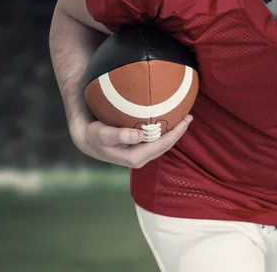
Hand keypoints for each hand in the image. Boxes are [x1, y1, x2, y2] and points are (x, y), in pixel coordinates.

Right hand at [71, 115, 192, 168]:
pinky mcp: (138, 149)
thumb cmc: (95, 135)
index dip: (175, 133)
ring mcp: (140, 155)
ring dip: (174, 132)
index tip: (185, 120)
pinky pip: (157, 141)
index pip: (162, 145)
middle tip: (189, 116)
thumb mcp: (103, 134)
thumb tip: (139, 135)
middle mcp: (140, 159)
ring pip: (162, 144)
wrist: (87, 140)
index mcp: (135, 158)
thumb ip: (119, 135)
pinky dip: (165, 132)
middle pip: (165, 145)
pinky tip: (170, 122)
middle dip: (179, 132)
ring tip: (184, 118)